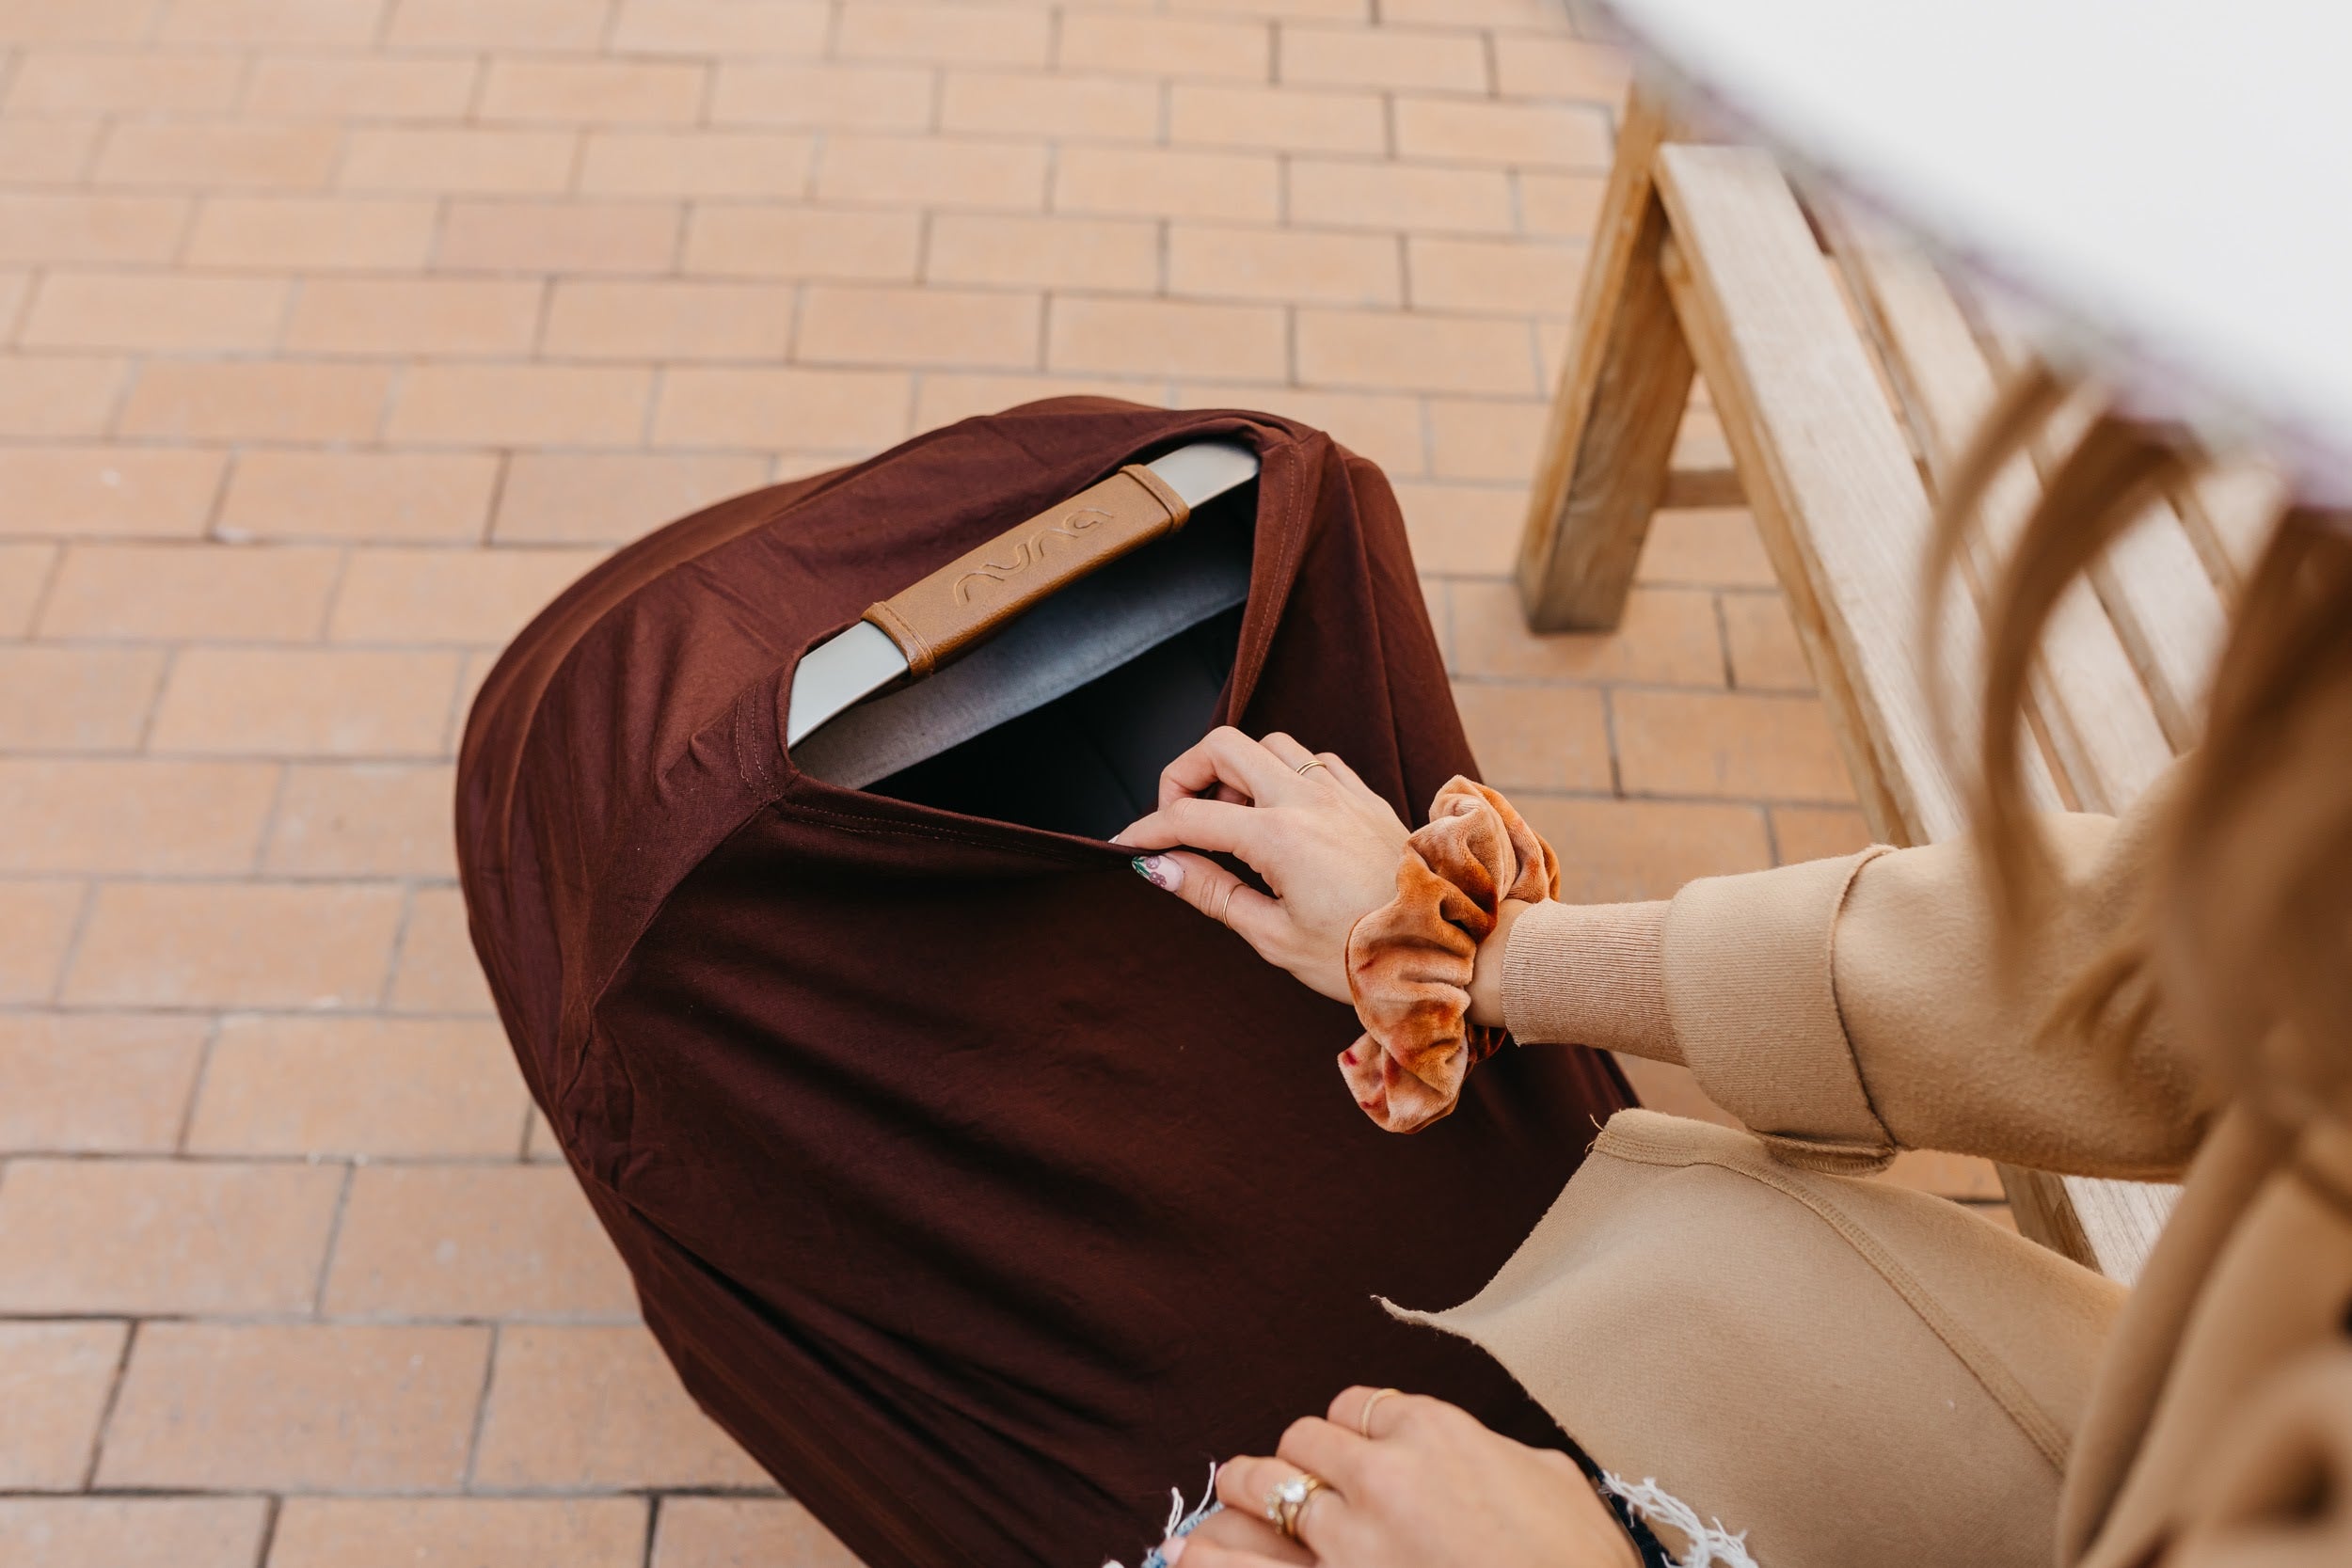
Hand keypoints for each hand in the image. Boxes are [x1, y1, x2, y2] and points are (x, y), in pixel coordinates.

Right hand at [1112, 729, 1410, 1002]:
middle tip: (1178, 819)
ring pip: (1271, 744)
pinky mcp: (1366, 797)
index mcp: (1279, 836)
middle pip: (1224, 746)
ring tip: (1232, 820)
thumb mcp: (1274, 936)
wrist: (1446, 947)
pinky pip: (1315, 760)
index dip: (1149, 830)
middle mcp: (1309, 799)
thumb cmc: (1364, 954)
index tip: (1128, 845)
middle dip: (1185, 775)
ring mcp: (1341, 792)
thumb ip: (1212, 893)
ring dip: (1238, 770)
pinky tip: (1284, 815)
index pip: (1189, 816)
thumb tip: (1161, 867)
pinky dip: (1285, 774)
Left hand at [1165, 1388, 1639, 1567]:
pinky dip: (1219, 1555)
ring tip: (1237, 1491)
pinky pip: (1256, 1563)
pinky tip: (1193, 1551)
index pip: (1361, 1404)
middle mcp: (1386, 1473)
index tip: (1353, 1446)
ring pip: (1271, 1486)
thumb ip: (1498, 1452)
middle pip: (1307, 1438)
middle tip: (1299, 1473)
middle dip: (1302, 1455)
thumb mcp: (1553, 1481)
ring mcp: (1355, 1538)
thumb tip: (1480, 1449)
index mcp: (1439, 1432)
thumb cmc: (1577, 1562)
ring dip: (1252, 1489)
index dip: (1352, 1428)